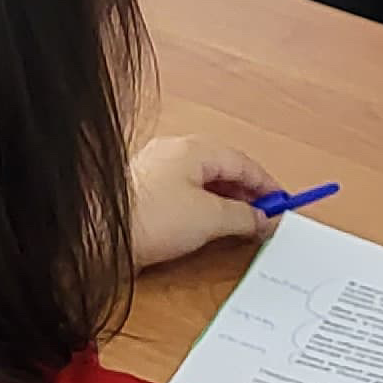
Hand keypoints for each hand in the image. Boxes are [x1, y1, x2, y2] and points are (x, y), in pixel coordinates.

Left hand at [125, 135, 275, 267]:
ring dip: (225, 202)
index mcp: (193, 149)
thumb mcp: (210, 218)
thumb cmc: (151, 218)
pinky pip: (185, 194)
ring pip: (202, 182)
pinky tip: (206, 229)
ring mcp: (157, 170)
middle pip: (222, 168)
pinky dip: (204, 208)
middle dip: (246, 193)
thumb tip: (263, 219)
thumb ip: (243, 216)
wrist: (101, 233)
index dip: (265, 183)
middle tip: (264, 219)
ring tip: (239, 227)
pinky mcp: (144, 193)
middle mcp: (174, 152)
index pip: (241, 160)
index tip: (282, 204)